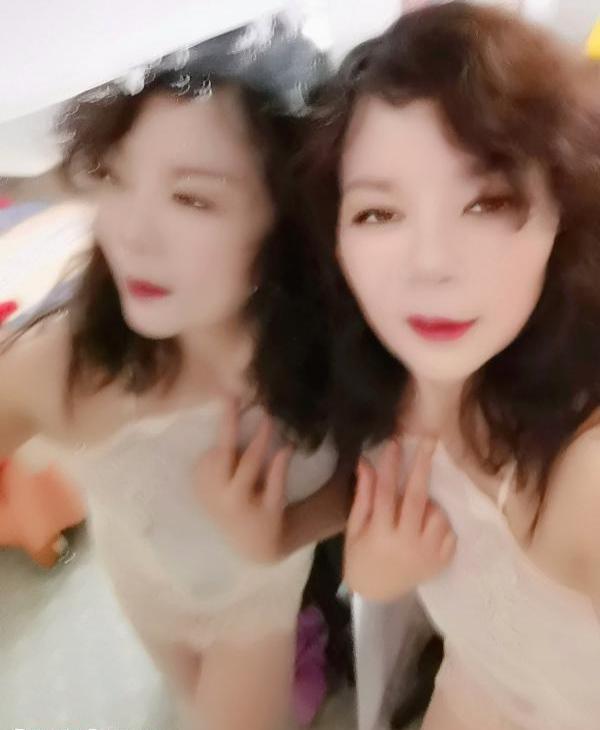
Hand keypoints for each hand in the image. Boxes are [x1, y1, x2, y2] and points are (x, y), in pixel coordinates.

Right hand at [195, 400, 293, 563]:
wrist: (255, 545)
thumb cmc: (236, 500)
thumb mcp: (222, 480)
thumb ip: (224, 453)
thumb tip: (232, 407)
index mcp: (204, 482)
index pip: (212, 447)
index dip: (224, 418)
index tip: (228, 393)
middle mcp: (218, 493)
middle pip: (223, 451)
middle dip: (229, 423)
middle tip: (238, 396)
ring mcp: (242, 505)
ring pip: (248, 466)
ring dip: (259, 441)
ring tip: (270, 420)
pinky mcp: (267, 514)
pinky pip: (273, 487)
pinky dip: (279, 467)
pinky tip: (286, 449)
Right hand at [344, 438, 455, 601]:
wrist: (377, 594)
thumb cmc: (361, 556)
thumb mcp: (356, 527)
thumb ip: (363, 495)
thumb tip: (366, 461)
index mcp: (380, 534)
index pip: (385, 492)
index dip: (390, 466)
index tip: (395, 443)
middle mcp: (406, 543)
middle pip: (417, 497)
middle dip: (422, 466)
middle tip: (429, 441)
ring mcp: (427, 554)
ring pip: (437, 514)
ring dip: (429, 504)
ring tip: (415, 512)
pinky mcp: (442, 561)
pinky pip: (449, 531)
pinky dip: (440, 522)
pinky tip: (424, 527)